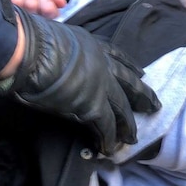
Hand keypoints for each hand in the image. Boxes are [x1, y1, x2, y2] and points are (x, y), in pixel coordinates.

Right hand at [0, 7, 160, 154]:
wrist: (31, 51)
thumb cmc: (33, 41)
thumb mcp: (58, 36)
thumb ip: (64, 50)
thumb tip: (54, 57)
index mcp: (93, 45)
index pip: (118, 56)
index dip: (131, 66)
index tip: (142, 72)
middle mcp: (102, 64)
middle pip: (130, 83)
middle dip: (143, 96)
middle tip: (155, 106)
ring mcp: (101, 86)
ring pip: (121, 108)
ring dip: (128, 125)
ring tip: (133, 138)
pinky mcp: (93, 106)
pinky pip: (105, 126)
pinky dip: (108, 138)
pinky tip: (110, 148)